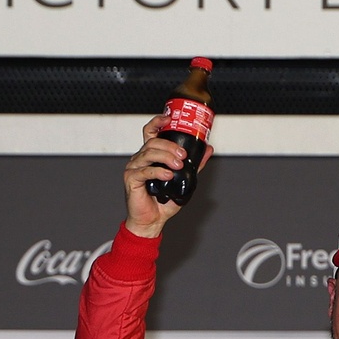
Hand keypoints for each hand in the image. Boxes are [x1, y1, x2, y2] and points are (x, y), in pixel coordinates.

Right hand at [122, 115, 213, 238]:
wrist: (152, 221)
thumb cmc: (164, 202)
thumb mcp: (184, 180)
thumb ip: (195, 165)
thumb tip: (208, 149)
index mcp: (150, 155)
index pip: (151, 132)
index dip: (158, 122)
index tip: (169, 118)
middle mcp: (140, 159)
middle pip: (152, 142)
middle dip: (169, 145)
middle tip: (183, 155)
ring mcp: (134, 168)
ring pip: (148, 153)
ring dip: (165, 157)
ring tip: (178, 166)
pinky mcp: (131, 180)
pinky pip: (144, 171)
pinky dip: (157, 171)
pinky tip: (167, 175)